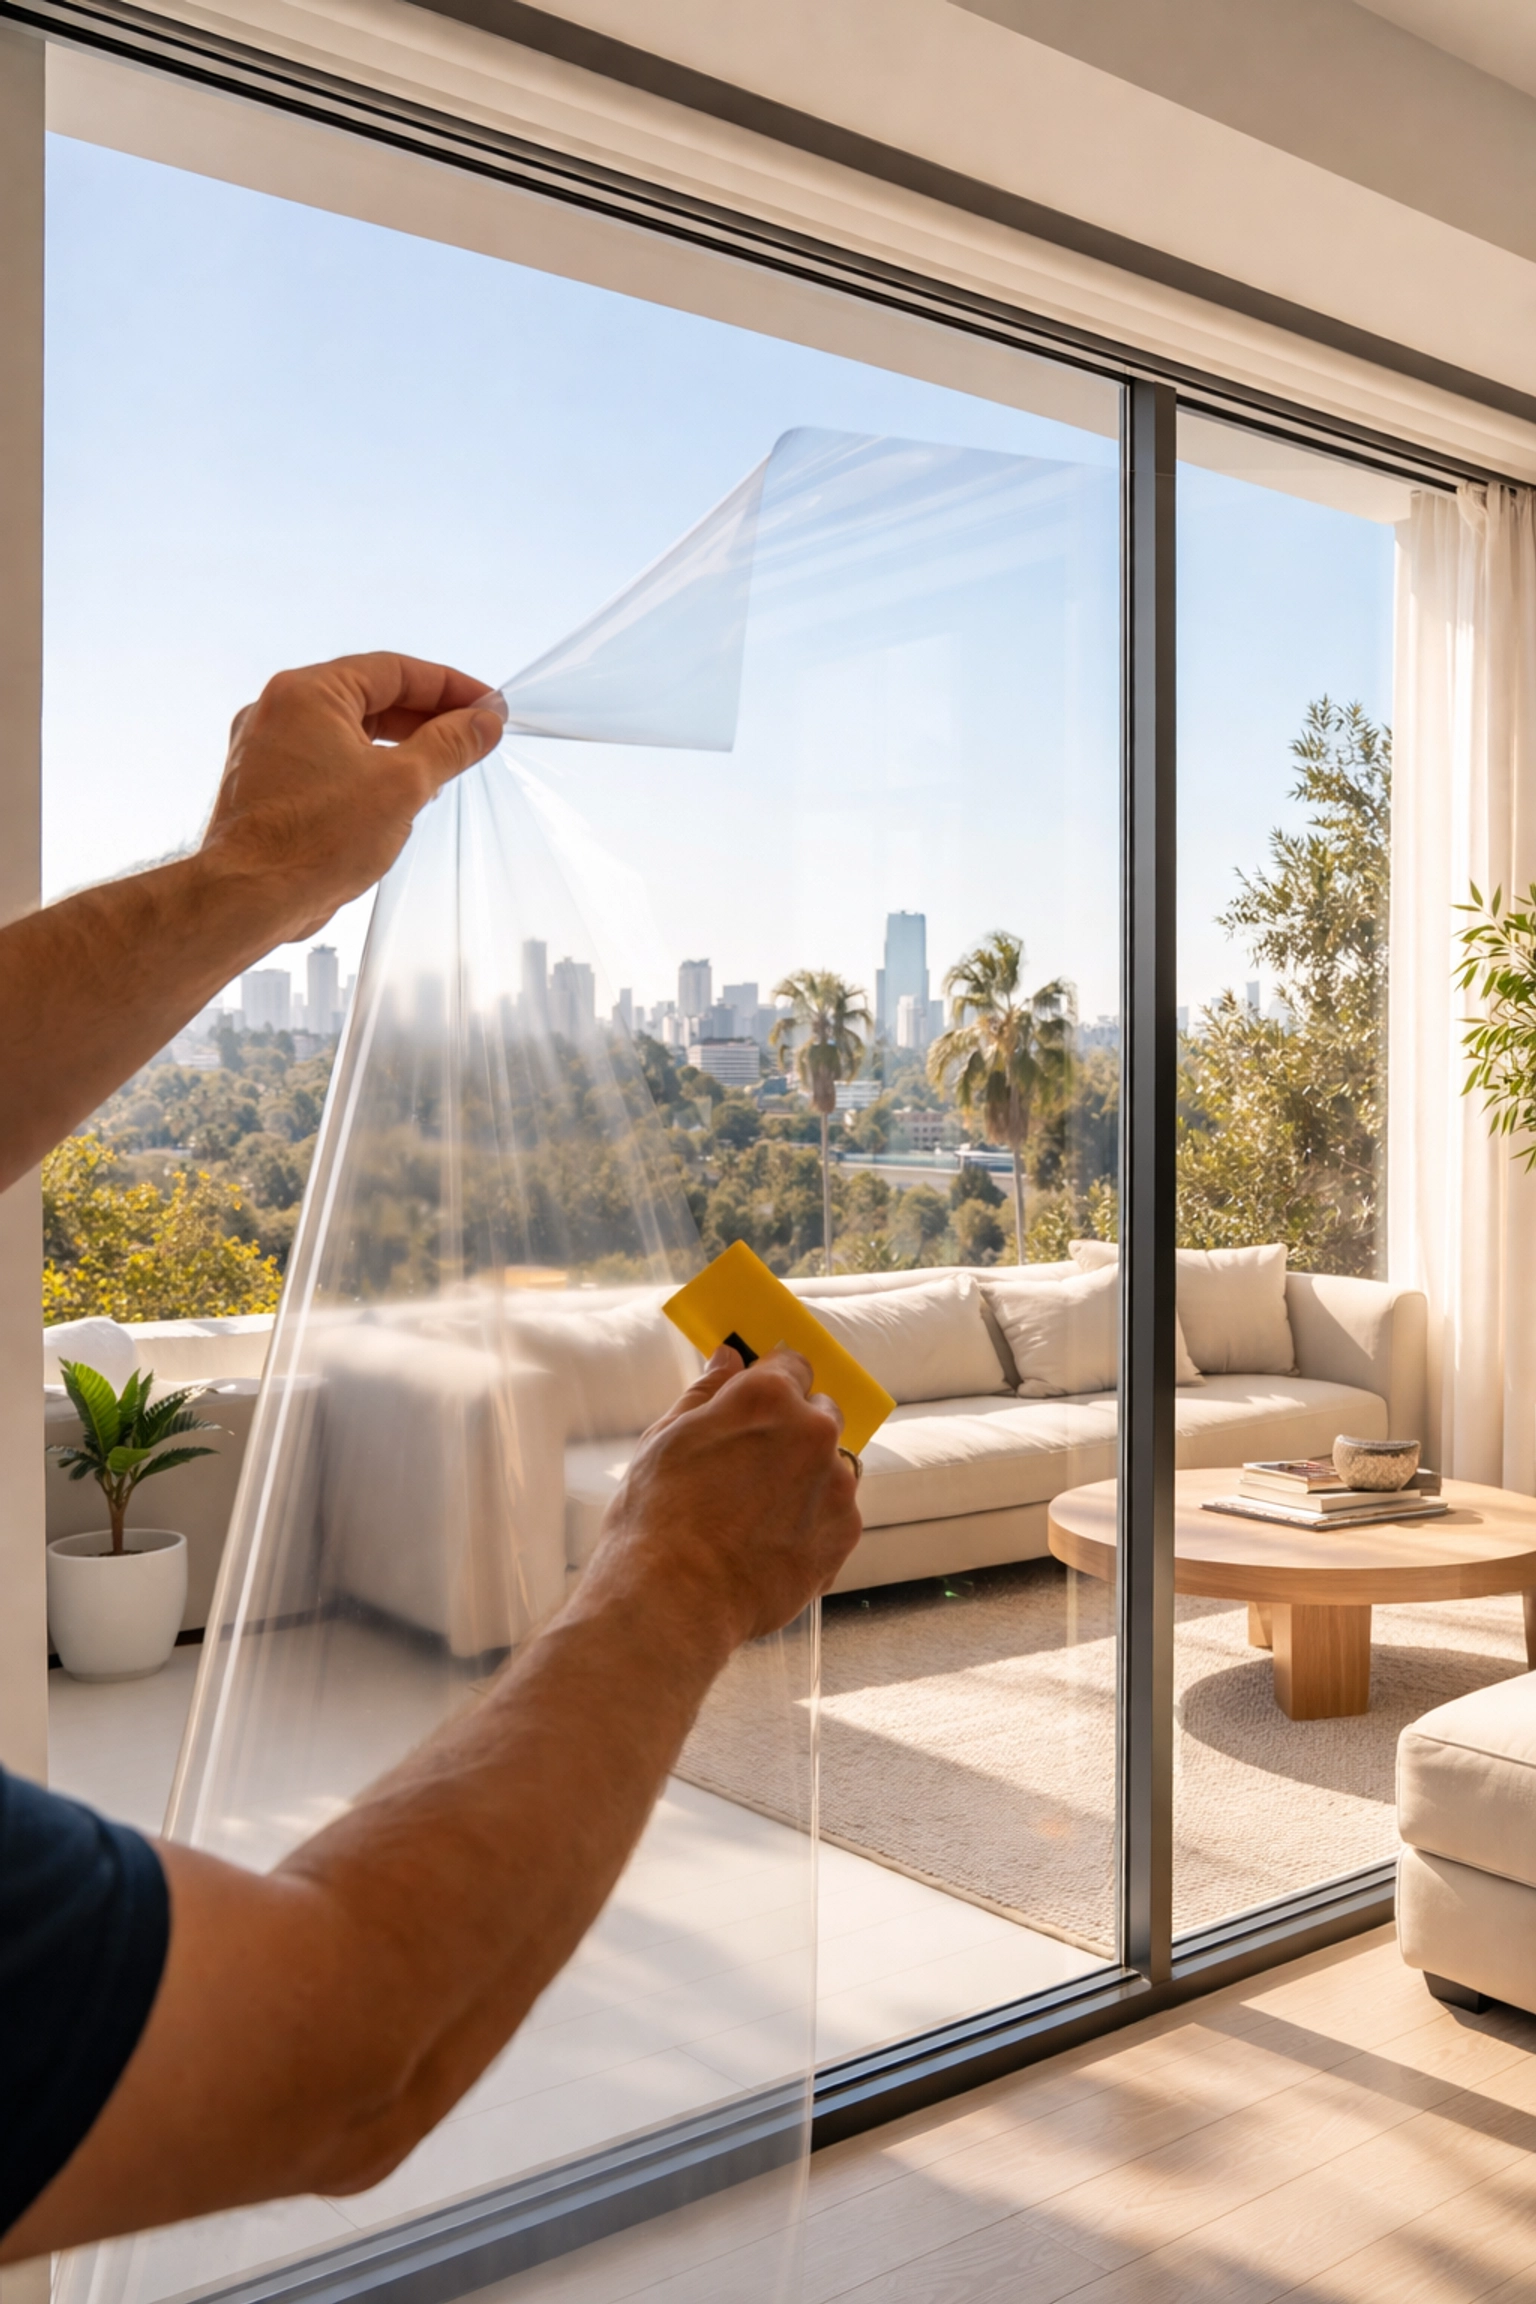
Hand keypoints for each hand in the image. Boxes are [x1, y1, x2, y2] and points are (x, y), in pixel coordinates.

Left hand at [199, 653, 504, 946]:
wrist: (251, 896)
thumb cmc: (315, 838)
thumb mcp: (402, 785)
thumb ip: (448, 746)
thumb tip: (483, 723)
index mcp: (307, 693)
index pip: (394, 671)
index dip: (450, 687)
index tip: (487, 707)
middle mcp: (279, 710)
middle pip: (370, 698)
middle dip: (427, 717)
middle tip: (474, 736)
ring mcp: (268, 749)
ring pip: (349, 732)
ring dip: (400, 745)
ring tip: (444, 767)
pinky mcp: (268, 786)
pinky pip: (328, 762)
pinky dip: (367, 769)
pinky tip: (396, 795)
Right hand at [588, 1345, 862, 1649]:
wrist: (673, 1602)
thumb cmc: (657, 1516)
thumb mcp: (666, 1438)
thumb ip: (707, 1392)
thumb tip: (729, 1358)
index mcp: (767, 1396)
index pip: (792, 1362)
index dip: (773, 1379)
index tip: (760, 1399)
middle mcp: (813, 1431)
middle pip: (819, 1411)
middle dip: (794, 1428)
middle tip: (750, 1463)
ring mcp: (835, 1484)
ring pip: (831, 1464)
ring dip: (806, 1477)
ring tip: (754, 1514)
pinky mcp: (844, 1533)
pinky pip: (834, 1512)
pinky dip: (810, 1521)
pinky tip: (768, 1543)